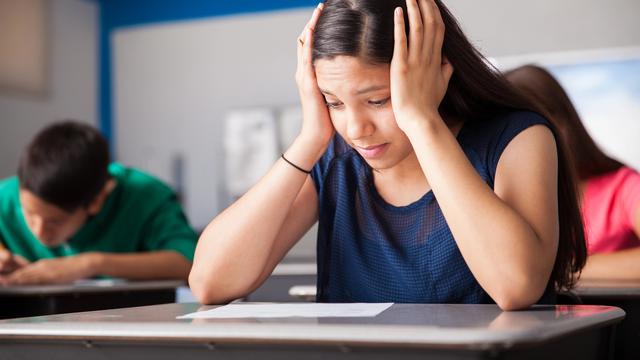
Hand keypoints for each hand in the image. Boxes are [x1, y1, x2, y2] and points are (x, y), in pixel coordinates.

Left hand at [0, 253, 96, 285]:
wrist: (86, 263)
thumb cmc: (75, 268)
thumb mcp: (58, 272)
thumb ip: (48, 276)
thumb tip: (41, 283)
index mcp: (41, 265)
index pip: (21, 270)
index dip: (9, 274)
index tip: (1, 278)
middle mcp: (40, 266)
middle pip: (18, 271)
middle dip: (6, 275)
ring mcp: (44, 269)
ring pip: (22, 274)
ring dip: (9, 278)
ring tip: (0, 280)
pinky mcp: (49, 274)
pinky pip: (31, 278)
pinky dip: (20, 279)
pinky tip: (12, 282)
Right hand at [295, 3, 334, 150]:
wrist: (317, 137)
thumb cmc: (328, 121)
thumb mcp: (335, 96)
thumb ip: (339, 83)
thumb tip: (352, 74)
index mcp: (312, 74)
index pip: (314, 45)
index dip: (320, 29)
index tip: (329, 14)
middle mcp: (305, 72)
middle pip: (306, 39)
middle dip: (314, 22)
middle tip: (322, 5)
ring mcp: (304, 77)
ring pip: (304, 44)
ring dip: (311, 26)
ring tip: (318, 10)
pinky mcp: (307, 83)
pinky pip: (306, 58)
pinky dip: (309, 43)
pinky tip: (313, 30)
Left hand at [390, 0, 453, 131]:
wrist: (421, 120)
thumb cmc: (428, 105)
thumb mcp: (441, 86)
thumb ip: (446, 71)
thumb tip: (449, 62)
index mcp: (437, 60)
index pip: (438, 30)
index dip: (435, 14)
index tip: (430, 1)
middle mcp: (428, 57)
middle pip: (430, 24)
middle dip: (426, 5)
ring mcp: (416, 61)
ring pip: (417, 28)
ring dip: (414, 10)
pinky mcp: (402, 67)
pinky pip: (402, 42)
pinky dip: (400, 26)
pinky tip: (398, 12)